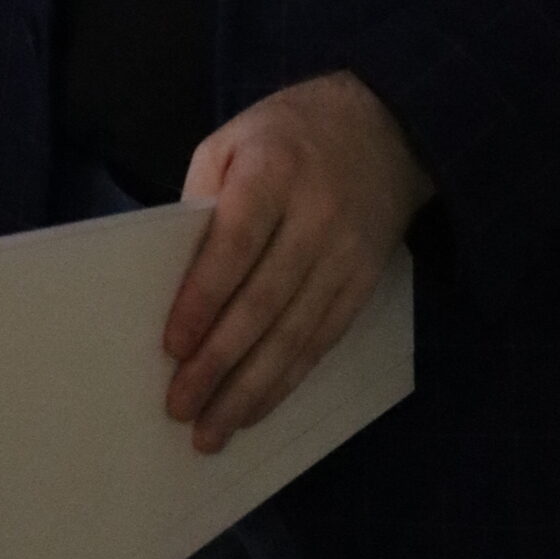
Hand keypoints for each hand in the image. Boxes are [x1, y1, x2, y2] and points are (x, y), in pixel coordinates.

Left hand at [164, 69, 434, 453]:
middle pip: (264, 301)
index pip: (237, 242)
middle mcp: (316, 216)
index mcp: (275, 170)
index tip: (172, 346)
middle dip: (219, 362)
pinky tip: (256, 408)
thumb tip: (174, 271)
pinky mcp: (364, 284)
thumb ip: (202, 194)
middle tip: (179, 407)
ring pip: (295, 334)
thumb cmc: (289, 133)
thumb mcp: (234, 137)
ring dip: (251, 389)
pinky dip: (287, 381)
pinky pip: (322, 341)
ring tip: (212, 430)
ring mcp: (346, 255)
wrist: (387, 128)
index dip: (204, 297)